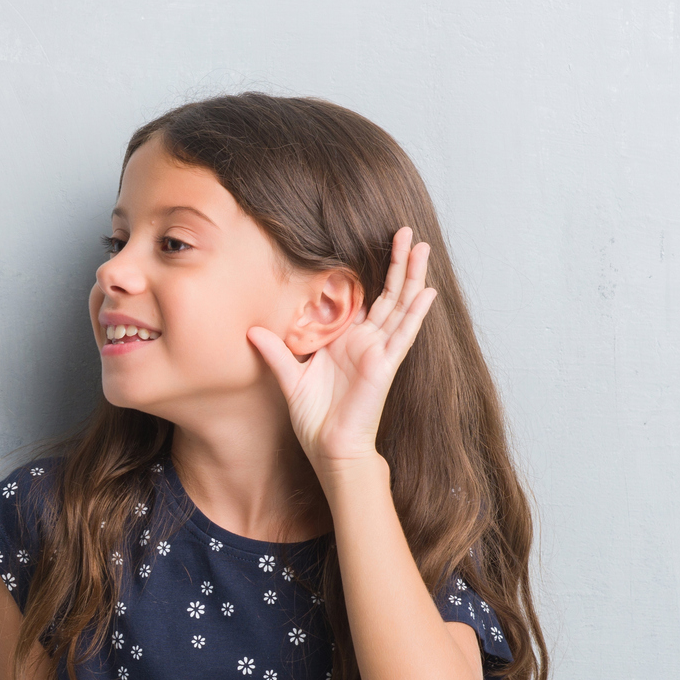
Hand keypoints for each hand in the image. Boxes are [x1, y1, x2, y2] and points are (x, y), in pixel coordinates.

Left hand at [247, 226, 437, 471]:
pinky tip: (427, 292)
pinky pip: (403, 336)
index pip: (364, 298)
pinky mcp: (385, 366)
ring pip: (400, 307)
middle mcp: (367, 342)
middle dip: (398, 263)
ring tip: (422, 248)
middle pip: (388, 294)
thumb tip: (251, 329)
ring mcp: (379, 352)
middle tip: (406, 230)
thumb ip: (274, 351)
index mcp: (346, 341)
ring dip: (411, 277)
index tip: (374, 242)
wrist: (330, 448)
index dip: (371, 272)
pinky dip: (415, 314)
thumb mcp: (290, 378)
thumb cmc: (315, 418)